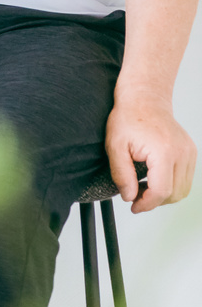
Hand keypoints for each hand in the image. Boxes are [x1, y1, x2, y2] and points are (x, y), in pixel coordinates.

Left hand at [106, 94, 195, 212]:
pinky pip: (186, 178)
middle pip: (175, 194)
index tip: (133, 206)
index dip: (147, 204)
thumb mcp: (115, 146)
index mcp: (164, 152)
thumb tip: (130, 197)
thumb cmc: (128, 118)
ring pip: (183, 189)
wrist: (144, 99)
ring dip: (164, 195)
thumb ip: (121, 174)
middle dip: (155, 201)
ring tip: (143, 188)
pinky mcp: (191, 152)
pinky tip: (153, 179)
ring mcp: (190, 152)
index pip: (162, 191)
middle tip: (135, 198)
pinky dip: (171, 185)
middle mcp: (182, 153)